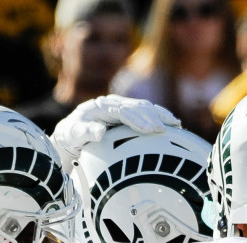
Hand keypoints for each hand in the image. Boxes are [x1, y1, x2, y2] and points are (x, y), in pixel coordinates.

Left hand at [53, 95, 180, 160]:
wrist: (71, 131)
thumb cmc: (72, 134)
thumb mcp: (74, 134)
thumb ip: (86, 132)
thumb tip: (99, 131)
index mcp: (101, 106)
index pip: (124, 111)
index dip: (138, 119)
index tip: (151, 130)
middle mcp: (113, 103)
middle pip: (137, 107)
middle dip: (153, 117)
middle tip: (166, 129)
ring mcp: (121, 106)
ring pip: (144, 107)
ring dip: (160, 115)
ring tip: (175, 125)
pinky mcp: (126, 112)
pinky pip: (145, 112)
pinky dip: (159, 116)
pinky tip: (171, 124)